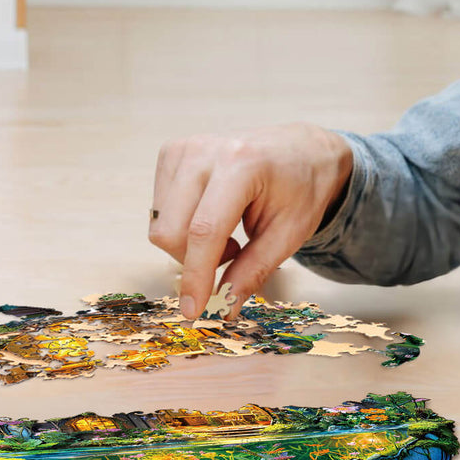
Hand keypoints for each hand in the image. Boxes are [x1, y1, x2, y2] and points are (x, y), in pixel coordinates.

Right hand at [149, 124, 352, 318]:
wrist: (298, 149)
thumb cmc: (300, 189)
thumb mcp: (289, 234)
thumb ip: (253, 270)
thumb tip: (223, 308)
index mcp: (241, 165)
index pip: (204, 230)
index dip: (196, 276)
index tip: (194, 311)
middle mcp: (203, 151)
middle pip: (171, 231)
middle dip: (195, 260)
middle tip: (233, 253)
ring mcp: (183, 149)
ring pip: (160, 224)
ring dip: (188, 244)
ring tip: (226, 232)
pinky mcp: (171, 153)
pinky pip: (159, 210)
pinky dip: (181, 225)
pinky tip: (210, 215)